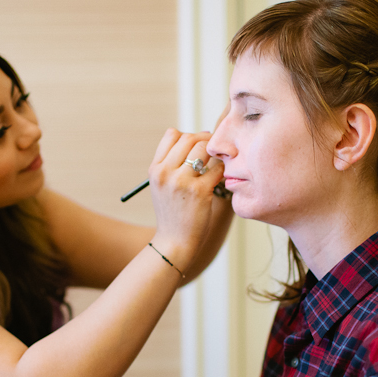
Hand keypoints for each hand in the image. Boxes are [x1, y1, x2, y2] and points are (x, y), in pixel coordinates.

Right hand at [147, 128, 224, 270]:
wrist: (174, 242)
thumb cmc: (172, 213)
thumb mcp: (161, 186)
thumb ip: (170, 164)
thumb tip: (196, 140)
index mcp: (155, 169)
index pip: (172, 134)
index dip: (188, 136)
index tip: (197, 145)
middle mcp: (165, 173)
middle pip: (190, 138)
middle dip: (205, 141)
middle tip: (213, 151)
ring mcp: (182, 182)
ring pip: (204, 148)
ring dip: (214, 154)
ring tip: (216, 163)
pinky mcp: (200, 191)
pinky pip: (217, 168)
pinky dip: (222, 170)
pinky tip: (220, 178)